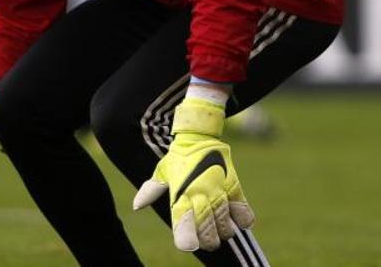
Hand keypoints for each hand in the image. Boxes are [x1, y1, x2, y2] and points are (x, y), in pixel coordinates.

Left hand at [133, 98, 254, 251]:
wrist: (199, 134)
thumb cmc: (178, 156)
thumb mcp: (162, 171)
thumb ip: (151, 190)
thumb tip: (137, 206)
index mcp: (181, 193)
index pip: (183, 221)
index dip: (186, 237)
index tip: (188, 245)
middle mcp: (199, 193)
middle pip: (206, 227)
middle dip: (208, 240)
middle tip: (209, 242)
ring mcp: (218, 189)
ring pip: (225, 221)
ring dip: (224, 231)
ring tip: (222, 232)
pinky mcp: (234, 184)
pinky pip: (242, 208)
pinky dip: (243, 219)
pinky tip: (240, 222)